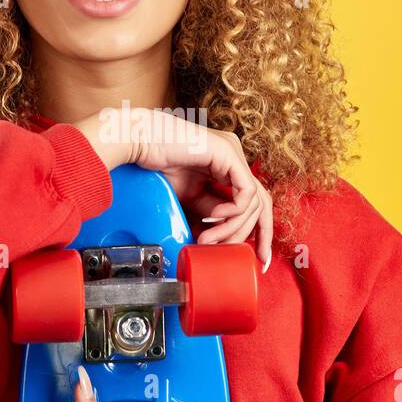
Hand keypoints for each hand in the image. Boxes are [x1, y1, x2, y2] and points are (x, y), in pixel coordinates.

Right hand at [73, 107, 272, 269]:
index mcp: (227, 166)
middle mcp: (234, 158)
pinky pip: (246, 191)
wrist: (139, 144)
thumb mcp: (189, 197)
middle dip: (261, 233)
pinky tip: (214, 219)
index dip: (258, 229)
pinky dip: (234, 212)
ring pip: (254, 201)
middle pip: (262, 201)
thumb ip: (209, 211)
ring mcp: (233, 153)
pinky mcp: (228, 153)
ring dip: (233, 227)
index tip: (257, 255)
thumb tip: (223, 236)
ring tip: (210, 239)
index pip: (253, 200)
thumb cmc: (156, 165)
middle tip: (251, 256)